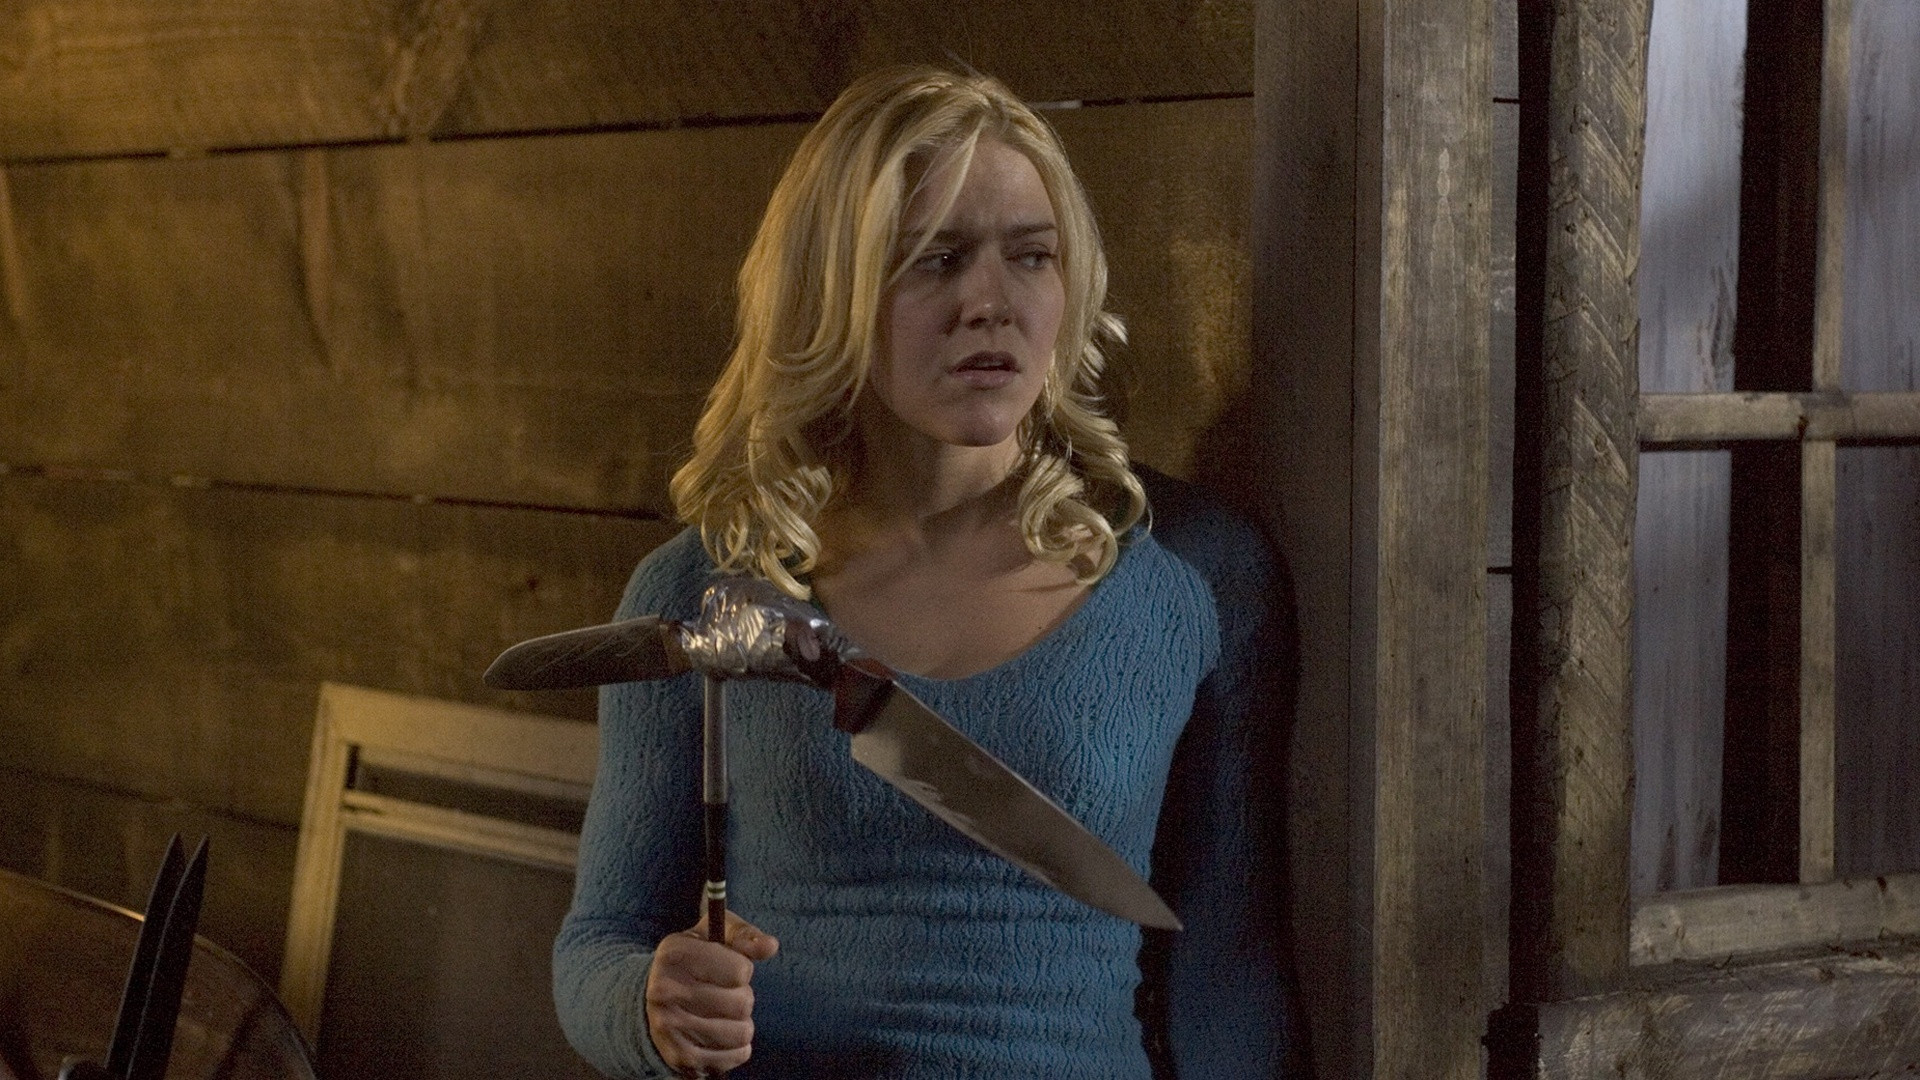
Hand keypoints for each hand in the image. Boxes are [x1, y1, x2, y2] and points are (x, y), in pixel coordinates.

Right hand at [646, 911, 779, 1075]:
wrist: (652, 1004)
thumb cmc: (695, 961)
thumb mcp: (714, 936)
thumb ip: (744, 936)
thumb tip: (771, 946)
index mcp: (674, 954)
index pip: (740, 971)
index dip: (742, 969)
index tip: (728, 969)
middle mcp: (665, 990)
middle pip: (743, 1003)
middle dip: (742, 997)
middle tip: (725, 994)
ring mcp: (670, 1027)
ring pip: (743, 1032)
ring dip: (741, 1023)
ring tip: (723, 1014)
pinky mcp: (681, 1057)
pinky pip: (738, 1055)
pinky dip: (737, 1047)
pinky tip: (719, 1035)